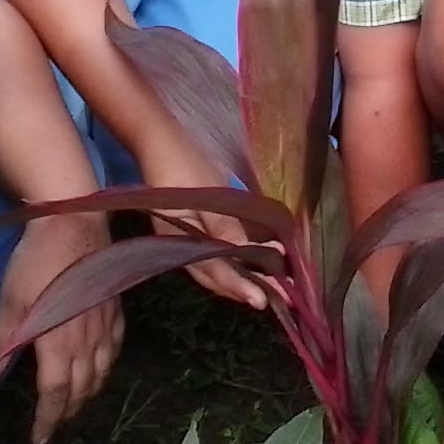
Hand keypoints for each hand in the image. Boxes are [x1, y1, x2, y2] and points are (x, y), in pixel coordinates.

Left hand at [0, 213, 124, 443]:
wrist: (76, 224)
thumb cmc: (38, 262)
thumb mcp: (11, 301)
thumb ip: (1, 341)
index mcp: (59, 342)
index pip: (56, 393)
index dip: (48, 419)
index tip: (39, 440)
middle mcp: (87, 340)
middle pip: (82, 387)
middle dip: (68, 411)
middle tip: (54, 424)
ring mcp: (105, 324)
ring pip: (102, 371)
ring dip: (89, 393)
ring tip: (76, 403)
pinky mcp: (114, 308)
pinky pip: (115, 348)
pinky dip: (106, 366)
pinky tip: (100, 366)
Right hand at [140, 139, 272, 310]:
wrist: (161, 141)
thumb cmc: (182, 166)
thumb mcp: (206, 197)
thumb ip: (224, 228)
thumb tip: (247, 256)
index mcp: (180, 244)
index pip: (216, 273)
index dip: (240, 288)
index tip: (262, 301)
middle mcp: (183, 249)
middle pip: (218, 278)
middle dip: (248, 289)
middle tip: (282, 299)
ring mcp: (188, 241)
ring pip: (220, 268)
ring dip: (247, 276)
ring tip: (278, 283)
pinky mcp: (196, 230)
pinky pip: (220, 252)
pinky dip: (241, 258)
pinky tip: (263, 256)